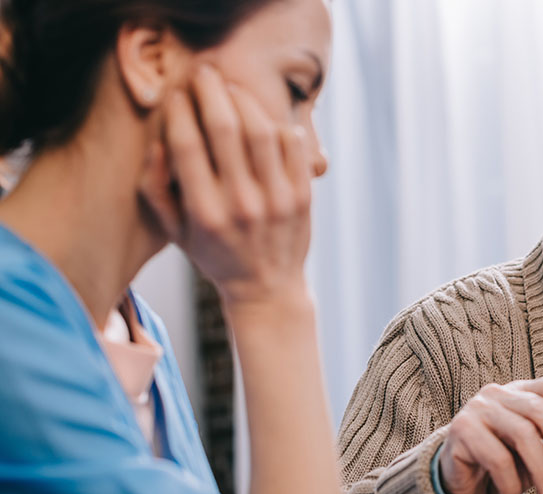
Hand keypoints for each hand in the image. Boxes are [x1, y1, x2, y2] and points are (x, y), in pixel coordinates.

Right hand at [139, 64, 312, 306]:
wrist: (268, 288)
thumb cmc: (214, 255)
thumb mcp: (175, 233)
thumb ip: (156, 190)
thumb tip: (156, 144)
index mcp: (206, 214)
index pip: (188, 146)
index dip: (179, 112)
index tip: (175, 95)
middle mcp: (242, 205)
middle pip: (224, 130)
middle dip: (210, 91)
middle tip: (204, 72)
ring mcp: (277, 200)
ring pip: (261, 131)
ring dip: (243, 99)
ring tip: (230, 88)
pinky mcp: (303, 197)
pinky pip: (292, 146)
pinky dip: (276, 124)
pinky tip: (262, 117)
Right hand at [438, 376, 542, 493]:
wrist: (459, 484)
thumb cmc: (503, 466)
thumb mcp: (536, 458)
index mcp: (521, 393)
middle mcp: (498, 394)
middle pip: (539, 409)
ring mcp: (477, 409)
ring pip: (522, 434)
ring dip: (541, 470)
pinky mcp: (461, 430)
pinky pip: (497, 458)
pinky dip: (511, 485)